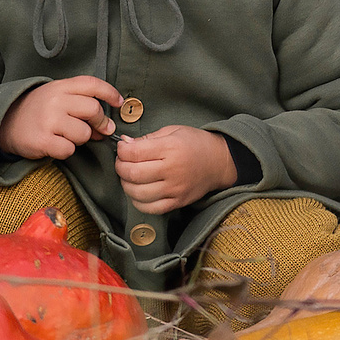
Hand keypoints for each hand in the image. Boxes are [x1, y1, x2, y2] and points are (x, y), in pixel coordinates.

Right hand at [0, 76, 120, 159]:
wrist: (4, 123)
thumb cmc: (38, 110)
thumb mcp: (57, 97)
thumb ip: (81, 104)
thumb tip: (108, 127)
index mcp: (60, 86)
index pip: (92, 84)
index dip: (110, 93)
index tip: (119, 103)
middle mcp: (55, 100)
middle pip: (93, 110)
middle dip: (101, 123)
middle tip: (99, 130)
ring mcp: (48, 120)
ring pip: (84, 133)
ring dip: (81, 139)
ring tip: (67, 135)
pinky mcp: (43, 140)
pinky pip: (69, 149)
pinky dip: (66, 150)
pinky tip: (56, 145)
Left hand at [115, 126, 235, 213]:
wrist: (219, 162)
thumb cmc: (195, 143)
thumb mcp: (173, 131)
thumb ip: (147, 138)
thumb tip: (124, 144)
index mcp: (171, 148)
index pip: (134, 153)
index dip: (122, 151)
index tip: (122, 149)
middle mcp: (172, 170)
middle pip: (133, 174)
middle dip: (120, 167)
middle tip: (122, 162)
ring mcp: (175, 189)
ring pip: (138, 193)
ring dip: (126, 185)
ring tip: (129, 177)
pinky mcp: (178, 202)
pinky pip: (150, 208)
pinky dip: (138, 202)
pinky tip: (138, 192)